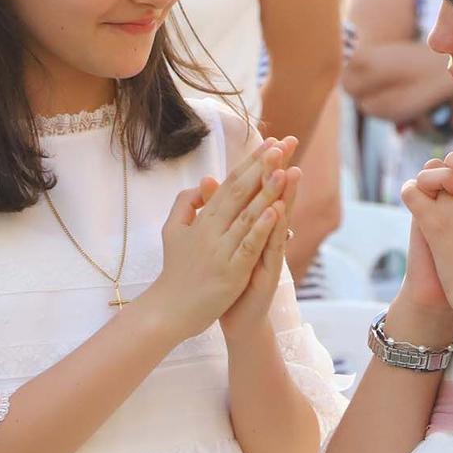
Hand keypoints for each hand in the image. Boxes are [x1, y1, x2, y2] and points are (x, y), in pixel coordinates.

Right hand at [148, 138, 288, 339]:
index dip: (251, 163)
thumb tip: (205, 181)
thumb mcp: (173, 230)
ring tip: (283, 170)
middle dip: (263, 167)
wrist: (168, 309)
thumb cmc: (176, 269)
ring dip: (266, 192)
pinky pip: (248, 246)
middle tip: (283, 144)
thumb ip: (186, 204)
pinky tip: (276, 211)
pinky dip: (261, 228)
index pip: (230, 184)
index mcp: (202, 219)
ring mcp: (221, 251)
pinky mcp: (230, 272)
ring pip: (247, 216)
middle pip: (240, 192)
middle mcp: (211, 230)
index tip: (271, 142)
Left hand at [220, 143, 301, 346]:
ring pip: (278, 220)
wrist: (237, 318)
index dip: (263, 165)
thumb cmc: (229, 280)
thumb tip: (208, 180)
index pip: (258, 189)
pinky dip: (276, 230)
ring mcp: (269, 253)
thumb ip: (216, 210)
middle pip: (273, 197)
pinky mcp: (268, 272)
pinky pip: (272, 248)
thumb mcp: (220, 240)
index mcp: (251, 226)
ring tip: (292, 170)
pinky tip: (279, 212)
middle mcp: (265, 235)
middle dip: (280, 170)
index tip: (271, 138)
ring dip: (286, 195)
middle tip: (290, 143)